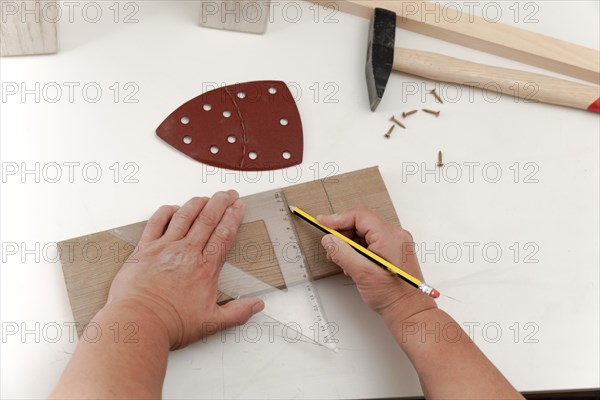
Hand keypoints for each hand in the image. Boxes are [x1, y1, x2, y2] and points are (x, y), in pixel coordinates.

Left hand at [106, 191, 264, 348]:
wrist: (137, 323)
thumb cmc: (170, 324)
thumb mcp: (211, 322)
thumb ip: (237, 312)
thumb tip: (256, 305)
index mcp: (204, 268)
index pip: (224, 234)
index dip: (233, 216)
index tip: (239, 206)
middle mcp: (186, 252)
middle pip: (208, 219)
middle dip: (221, 202)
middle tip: (228, 193)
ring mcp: (164, 248)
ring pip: (184, 216)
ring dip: (197, 203)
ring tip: (206, 197)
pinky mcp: (144, 249)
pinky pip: (156, 222)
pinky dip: (166, 212)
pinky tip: (172, 208)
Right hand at [318, 207, 436, 323]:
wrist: (408, 311)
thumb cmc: (392, 295)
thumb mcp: (361, 273)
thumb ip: (342, 253)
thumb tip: (328, 239)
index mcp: (390, 236)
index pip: (360, 216)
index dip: (338, 218)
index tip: (322, 223)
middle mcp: (395, 235)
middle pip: (361, 222)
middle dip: (343, 233)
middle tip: (330, 246)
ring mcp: (395, 242)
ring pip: (365, 232)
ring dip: (349, 242)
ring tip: (341, 259)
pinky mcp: (393, 250)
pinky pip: (371, 241)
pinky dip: (358, 248)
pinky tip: (352, 263)